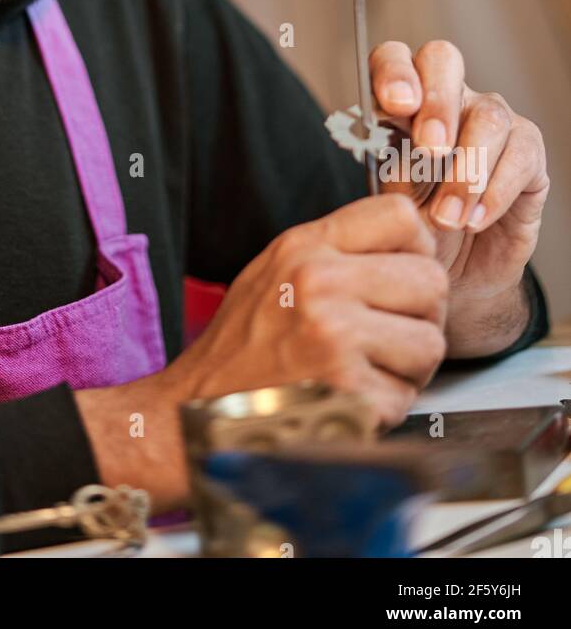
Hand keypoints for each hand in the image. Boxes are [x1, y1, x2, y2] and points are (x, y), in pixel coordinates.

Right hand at [166, 193, 447, 428]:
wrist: (197, 413)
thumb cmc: (241, 346)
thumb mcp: (276, 269)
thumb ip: (337, 250)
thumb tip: (413, 241)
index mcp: (304, 246)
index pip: (402, 216)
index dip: (416, 248)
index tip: (401, 276)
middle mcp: (319, 282)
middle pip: (431, 280)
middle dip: (420, 315)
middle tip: (388, 335)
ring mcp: (333, 336)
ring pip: (432, 341)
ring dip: (409, 366)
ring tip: (366, 369)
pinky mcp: (346, 391)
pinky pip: (408, 395)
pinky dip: (387, 407)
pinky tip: (351, 400)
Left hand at [368, 40, 549, 351]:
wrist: (453, 274)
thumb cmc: (416, 228)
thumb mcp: (392, 203)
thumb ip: (391, 171)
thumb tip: (395, 154)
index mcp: (403, 101)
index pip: (395, 60)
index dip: (394, 72)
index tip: (393, 105)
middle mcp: (448, 98)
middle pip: (444, 61)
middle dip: (436, 103)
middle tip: (429, 148)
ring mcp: (490, 120)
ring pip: (487, 116)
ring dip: (465, 171)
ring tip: (446, 219)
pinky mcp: (526, 154)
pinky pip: (520, 154)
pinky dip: (494, 191)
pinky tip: (474, 219)